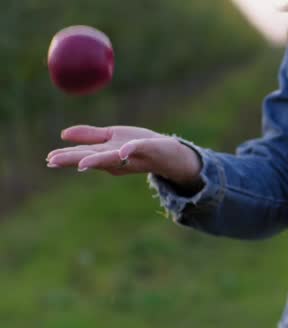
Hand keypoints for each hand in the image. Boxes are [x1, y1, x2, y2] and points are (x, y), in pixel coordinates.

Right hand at [46, 125, 202, 187]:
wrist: (169, 152)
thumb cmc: (139, 144)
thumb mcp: (112, 137)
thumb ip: (90, 136)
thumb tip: (63, 134)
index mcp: (106, 154)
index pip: (83, 155)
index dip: (66, 157)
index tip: (50, 159)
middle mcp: (117, 159)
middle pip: (93, 159)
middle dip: (74, 160)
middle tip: (54, 162)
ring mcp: (132, 155)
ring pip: (112, 158)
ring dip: (97, 161)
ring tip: (82, 164)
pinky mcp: (148, 148)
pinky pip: (138, 149)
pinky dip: (130, 150)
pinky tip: (122, 151)